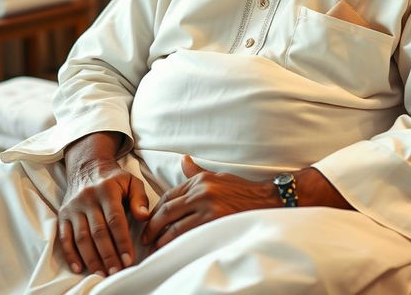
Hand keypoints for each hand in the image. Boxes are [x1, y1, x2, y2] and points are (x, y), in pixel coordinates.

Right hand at [58, 133, 149, 276]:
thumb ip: (140, 198)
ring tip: (102, 273)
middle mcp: (88, 199)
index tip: (129, 259)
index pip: (115, 220)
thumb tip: (145, 217)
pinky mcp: (63, 215)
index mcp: (107, 190)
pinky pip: (64, 238)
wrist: (88, 167)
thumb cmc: (115, 179)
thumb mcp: (132, 181)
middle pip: (98, 232)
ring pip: (81, 238)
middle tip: (117, 271)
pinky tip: (79, 268)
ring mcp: (73, 208)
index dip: (122, 241)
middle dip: (108, 254)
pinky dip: (71, 254)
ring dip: (92, 258)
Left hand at [140, 156, 278, 251]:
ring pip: (174, 226)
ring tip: (154, 248)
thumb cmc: (241, 190)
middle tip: (145, 238)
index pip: (169, 196)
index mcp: (200, 180)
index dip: (156, 210)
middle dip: (152, 226)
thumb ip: (196, 172)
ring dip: (161, 239)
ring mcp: (207, 207)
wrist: (265, 200)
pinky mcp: (214, 222)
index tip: (149, 221)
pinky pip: (188, 235)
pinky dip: (176, 244)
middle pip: (167, 211)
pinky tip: (171, 250)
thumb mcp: (217, 176)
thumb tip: (184, 160)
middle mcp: (201, 192)